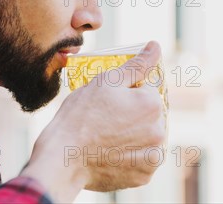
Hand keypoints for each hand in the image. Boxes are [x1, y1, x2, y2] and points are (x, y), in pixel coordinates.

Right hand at [21, 41, 164, 200]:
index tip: (109, 103)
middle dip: (132, 114)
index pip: (147, 91)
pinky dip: (130, 157)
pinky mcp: (144, 176)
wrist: (62, 158)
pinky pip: (141, 161)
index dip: (126, 93)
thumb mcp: (106, 81)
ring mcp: (153, 156)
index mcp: (152, 104)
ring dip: (133, 136)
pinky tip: (110, 153)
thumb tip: (155, 46)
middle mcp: (160, 131)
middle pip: (149, 116)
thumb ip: (136, 64)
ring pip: (146, 138)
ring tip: (106, 137)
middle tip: (105, 120)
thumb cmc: (80, 116)